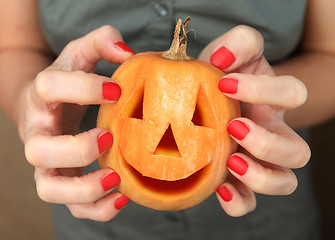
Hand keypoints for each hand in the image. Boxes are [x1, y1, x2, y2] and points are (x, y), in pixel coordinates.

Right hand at [21, 26, 134, 220]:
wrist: (45, 105)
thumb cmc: (67, 80)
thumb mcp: (80, 54)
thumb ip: (102, 41)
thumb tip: (127, 53)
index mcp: (43, 96)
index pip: (49, 88)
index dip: (83, 88)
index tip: (116, 90)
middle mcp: (39, 132)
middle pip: (40, 150)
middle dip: (77, 148)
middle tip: (109, 137)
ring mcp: (48, 162)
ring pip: (50, 189)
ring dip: (84, 190)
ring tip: (116, 178)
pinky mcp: (63, 179)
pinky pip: (72, 207)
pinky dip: (96, 209)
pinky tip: (121, 196)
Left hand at [199, 26, 309, 216]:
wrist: (211, 97)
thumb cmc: (223, 76)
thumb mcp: (230, 53)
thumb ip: (237, 43)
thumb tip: (225, 58)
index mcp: (276, 101)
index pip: (292, 94)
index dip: (265, 90)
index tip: (225, 83)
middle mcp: (275, 133)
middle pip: (298, 151)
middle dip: (267, 142)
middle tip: (233, 127)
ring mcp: (260, 160)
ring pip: (285, 182)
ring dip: (261, 176)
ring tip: (231, 161)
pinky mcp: (240, 179)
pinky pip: (250, 203)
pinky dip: (239, 201)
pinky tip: (220, 187)